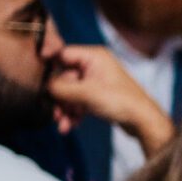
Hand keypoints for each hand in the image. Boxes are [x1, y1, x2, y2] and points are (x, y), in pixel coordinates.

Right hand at [46, 44, 173, 151]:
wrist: (143, 121)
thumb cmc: (120, 102)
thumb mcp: (86, 93)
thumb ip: (61, 88)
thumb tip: (43, 86)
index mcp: (94, 56)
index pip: (62, 54)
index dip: (50, 67)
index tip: (38, 81)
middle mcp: (95, 65)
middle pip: (65, 77)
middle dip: (60, 98)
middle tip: (56, 114)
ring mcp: (97, 80)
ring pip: (71, 92)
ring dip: (66, 109)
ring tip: (63, 125)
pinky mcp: (99, 95)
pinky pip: (80, 101)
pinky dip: (74, 113)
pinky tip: (71, 126)